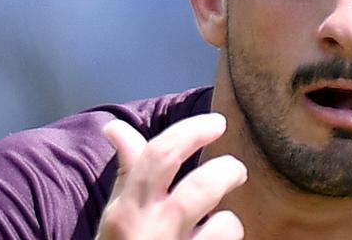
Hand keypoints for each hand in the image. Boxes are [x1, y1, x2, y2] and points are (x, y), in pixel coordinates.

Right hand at [96, 113, 246, 239]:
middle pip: (202, 187)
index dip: (193, 132)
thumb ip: (129, 170)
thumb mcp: (119, 213)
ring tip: (225, 224)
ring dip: (230, 221)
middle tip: (236, 172)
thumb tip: (116, 126)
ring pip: (225, 225)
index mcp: (128, 211)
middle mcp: (151, 231)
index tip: (218, 123)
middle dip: (228, 172)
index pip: (159, 156)